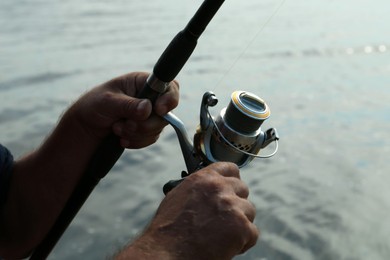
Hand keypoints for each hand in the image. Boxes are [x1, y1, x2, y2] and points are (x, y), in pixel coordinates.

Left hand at [69, 72, 178, 148]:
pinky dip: (136, 141)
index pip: (169, 87)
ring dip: (136, 133)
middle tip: (124, 124)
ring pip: (157, 129)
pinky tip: (121, 138)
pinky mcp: (147, 130)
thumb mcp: (108, 102)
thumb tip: (148, 109)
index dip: (169, 99)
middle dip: (144, 124)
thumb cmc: (94, 106)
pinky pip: (151, 139)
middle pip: (165, 114)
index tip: (158, 110)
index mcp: (142, 82)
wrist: (86, 127)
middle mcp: (150, 98)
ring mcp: (151, 115)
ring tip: (116, 128)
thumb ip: (128, 105)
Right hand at [119, 162, 258, 259]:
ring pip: (249, 211)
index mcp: (204, 178)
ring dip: (240, 223)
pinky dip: (243, 242)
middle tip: (225, 219)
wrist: (168, 252)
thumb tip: (209, 188)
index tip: (232, 189)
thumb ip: (198, 188)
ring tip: (222, 235)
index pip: (230, 168)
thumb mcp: (179, 197)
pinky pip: (252, 233)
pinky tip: (226, 246)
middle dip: (236, 203)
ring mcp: (232, 206)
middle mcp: (219, 188)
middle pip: (243, 189)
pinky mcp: (241, 227)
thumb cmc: (169, 229)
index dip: (232, 180)